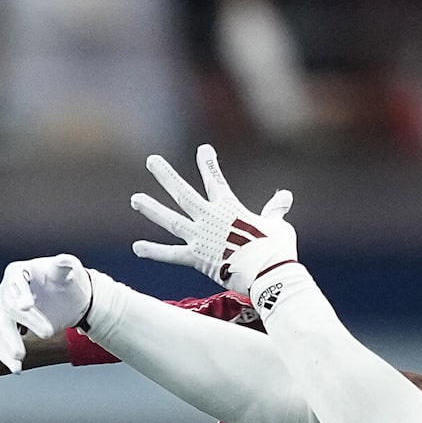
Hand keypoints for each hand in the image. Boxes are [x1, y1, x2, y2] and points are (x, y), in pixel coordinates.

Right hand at [0, 254, 92, 372]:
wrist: (67, 298)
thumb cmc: (66, 279)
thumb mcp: (69, 269)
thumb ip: (65, 264)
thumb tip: (65, 261)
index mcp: (18, 272)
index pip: (15, 282)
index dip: (20, 294)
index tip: (27, 306)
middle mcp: (7, 291)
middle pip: (11, 307)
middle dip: (29, 321)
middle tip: (48, 333)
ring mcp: (7, 312)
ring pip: (4, 328)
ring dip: (10, 343)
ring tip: (20, 358)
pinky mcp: (11, 329)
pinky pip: (2, 343)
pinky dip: (6, 356)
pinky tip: (17, 369)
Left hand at [131, 144, 296, 296]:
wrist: (268, 273)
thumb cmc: (276, 250)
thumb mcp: (278, 226)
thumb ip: (275, 210)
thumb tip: (285, 196)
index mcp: (229, 208)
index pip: (215, 180)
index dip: (208, 164)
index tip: (202, 149)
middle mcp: (210, 218)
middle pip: (183, 193)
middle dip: (166, 176)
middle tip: (151, 160)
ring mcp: (200, 237)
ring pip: (171, 219)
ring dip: (152, 209)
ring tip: (135, 199)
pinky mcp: (196, 258)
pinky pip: (171, 254)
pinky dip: (154, 252)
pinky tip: (137, 247)